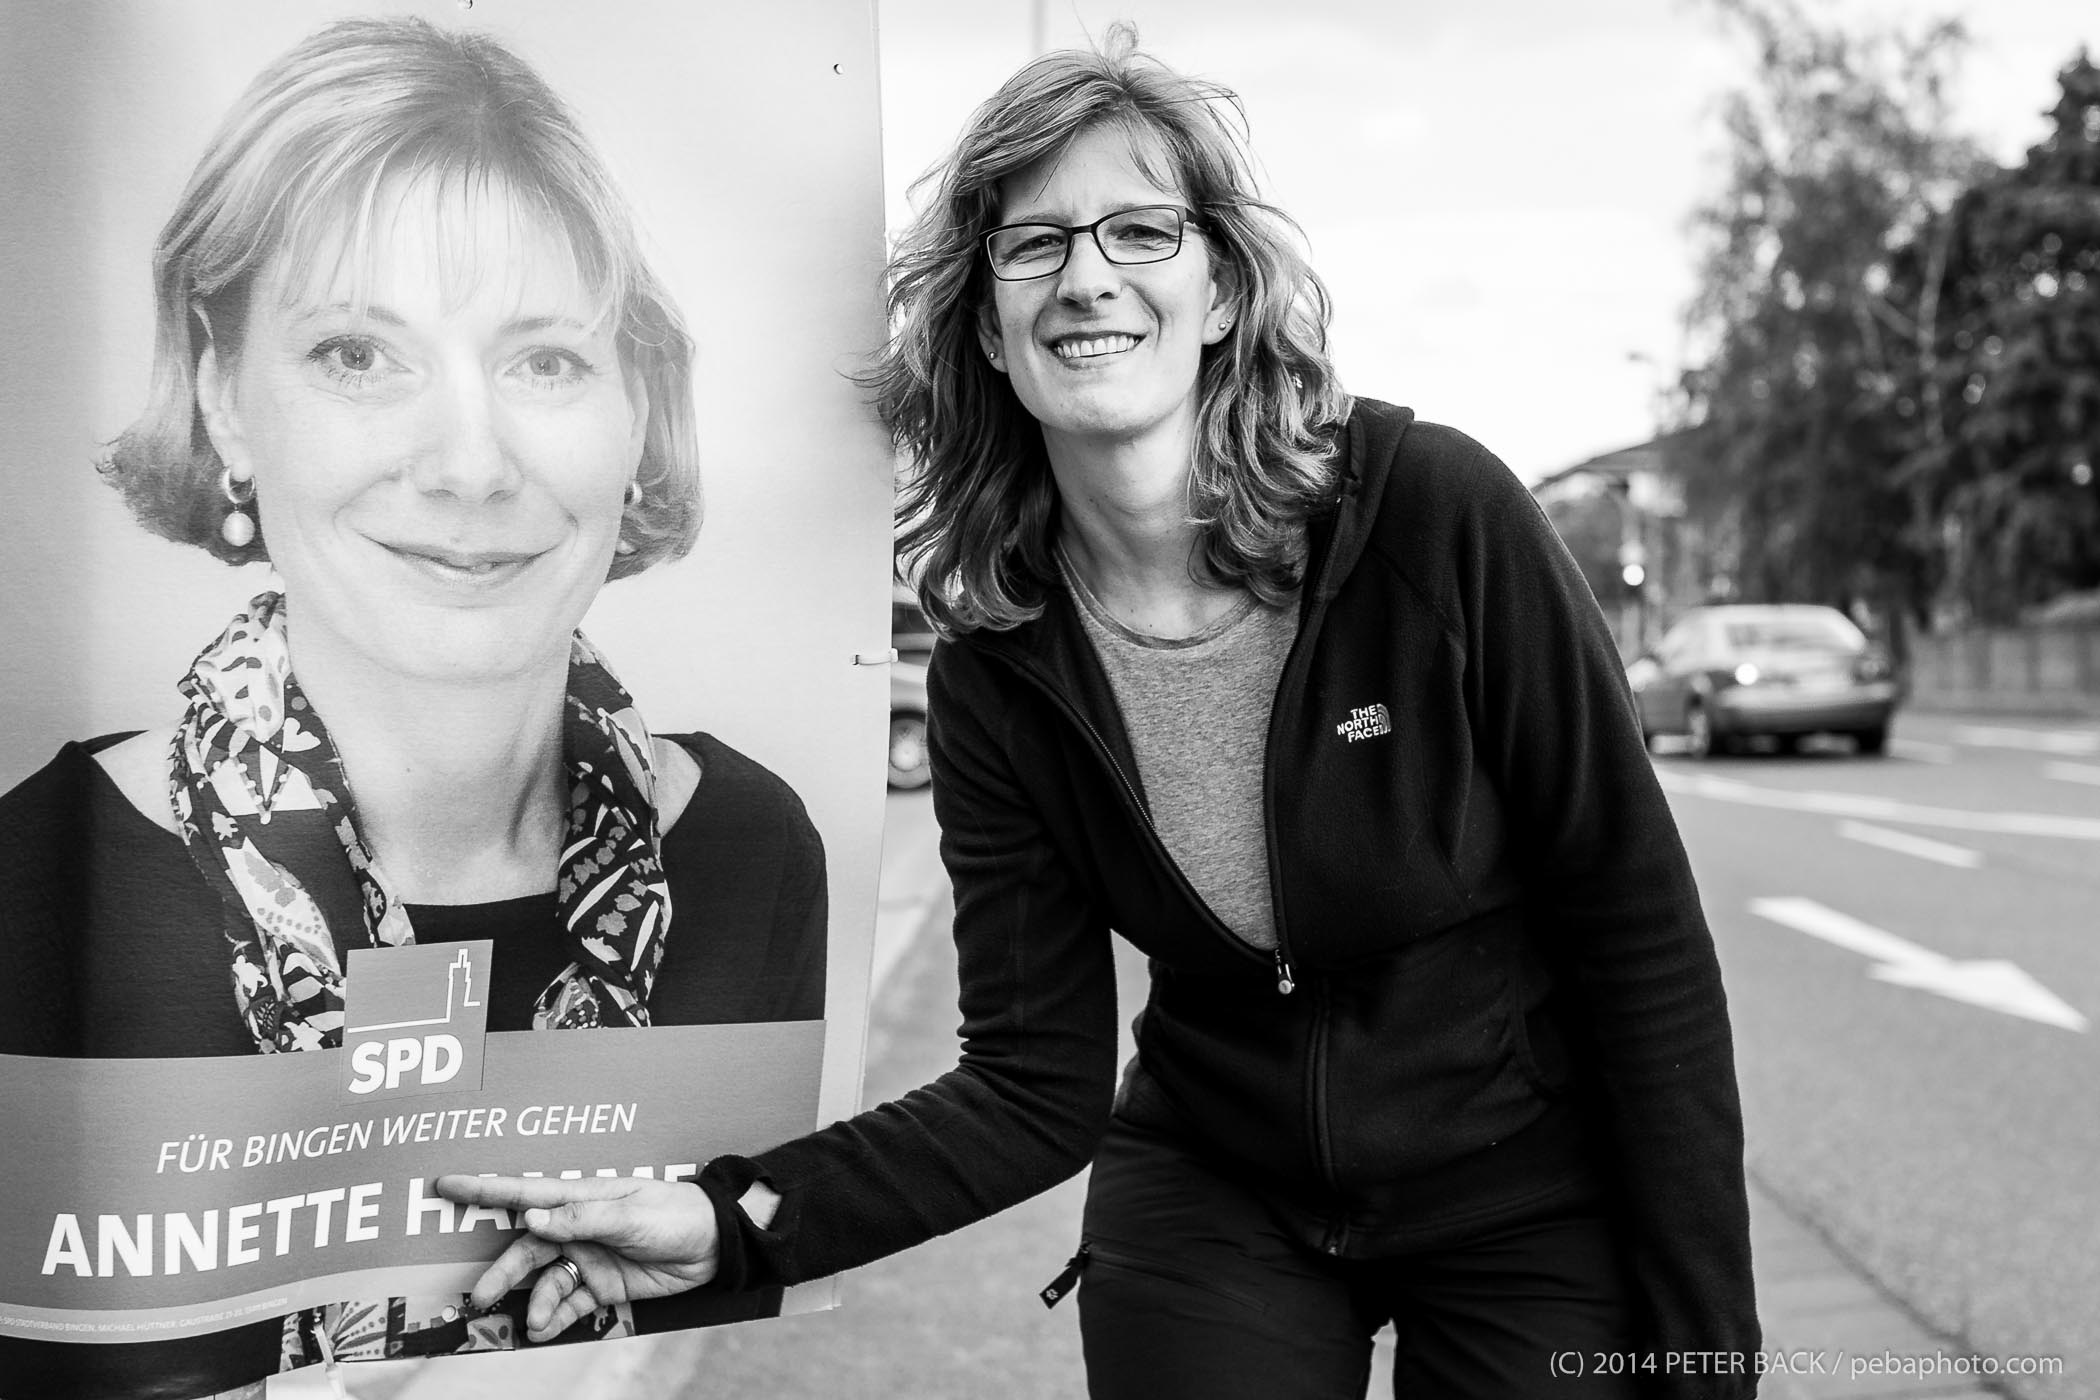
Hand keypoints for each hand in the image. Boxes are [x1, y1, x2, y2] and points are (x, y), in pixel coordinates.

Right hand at [434, 1173, 719, 1341]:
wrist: (715, 1244)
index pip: (525, 1192)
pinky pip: (569, 1303)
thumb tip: (531, 1217)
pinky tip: (546, 1330)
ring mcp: (587, 1257)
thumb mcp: (629, 1213)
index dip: (484, 1189)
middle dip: (503, 1271)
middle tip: (482, 1294)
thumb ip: (580, 1218)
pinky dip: (555, 1317)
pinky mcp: (601, 1285)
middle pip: (527, 1248)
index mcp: (581, 1197)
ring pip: (545, 1281)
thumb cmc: (674, 1213)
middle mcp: (577, 1227)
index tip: (445, 1184)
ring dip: (534, 1302)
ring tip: (533, 1322)